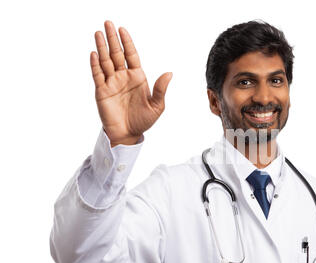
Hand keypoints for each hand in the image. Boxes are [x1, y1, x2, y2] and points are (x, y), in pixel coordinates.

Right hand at [90, 21, 171, 146]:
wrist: (128, 134)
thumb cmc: (143, 121)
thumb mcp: (157, 106)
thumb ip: (161, 89)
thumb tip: (169, 73)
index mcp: (137, 78)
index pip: (131, 55)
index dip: (127, 42)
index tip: (122, 30)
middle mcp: (123, 77)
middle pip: (117, 54)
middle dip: (113, 39)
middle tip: (108, 23)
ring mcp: (112, 83)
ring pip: (105, 61)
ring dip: (102, 47)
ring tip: (98, 33)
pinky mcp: (102, 91)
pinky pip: (98, 75)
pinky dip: (95, 64)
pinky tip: (94, 53)